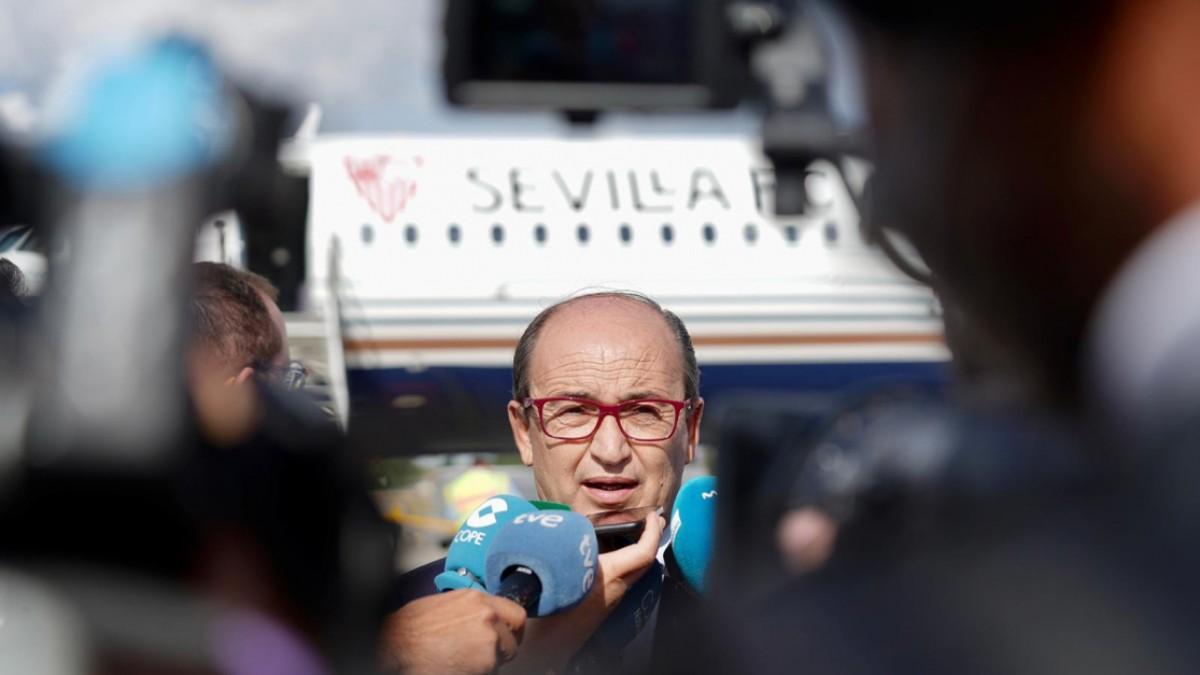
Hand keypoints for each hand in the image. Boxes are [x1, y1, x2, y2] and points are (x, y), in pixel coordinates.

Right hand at [379, 589, 526, 674]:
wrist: (395, 644)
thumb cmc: (412, 627)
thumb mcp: (447, 604)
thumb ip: (473, 610)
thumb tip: (486, 619)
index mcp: (478, 599)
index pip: (515, 614)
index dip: (511, 629)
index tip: (504, 637)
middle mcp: (488, 616)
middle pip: (514, 637)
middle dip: (505, 647)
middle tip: (489, 655)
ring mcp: (489, 640)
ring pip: (502, 658)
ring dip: (488, 662)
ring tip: (462, 661)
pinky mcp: (485, 662)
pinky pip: (491, 671)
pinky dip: (479, 671)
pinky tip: (458, 667)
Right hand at [503, 511, 664, 672]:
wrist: (539, 647)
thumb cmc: (543, 607)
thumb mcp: (555, 566)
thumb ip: (568, 544)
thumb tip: (573, 525)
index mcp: (607, 577)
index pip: (643, 553)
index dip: (652, 532)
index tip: (653, 517)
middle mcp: (615, 590)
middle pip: (645, 563)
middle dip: (651, 539)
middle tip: (650, 522)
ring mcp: (611, 602)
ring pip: (634, 573)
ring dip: (637, 552)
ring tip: (630, 533)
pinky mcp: (603, 609)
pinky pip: (621, 581)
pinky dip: (623, 564)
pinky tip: (608, 555)